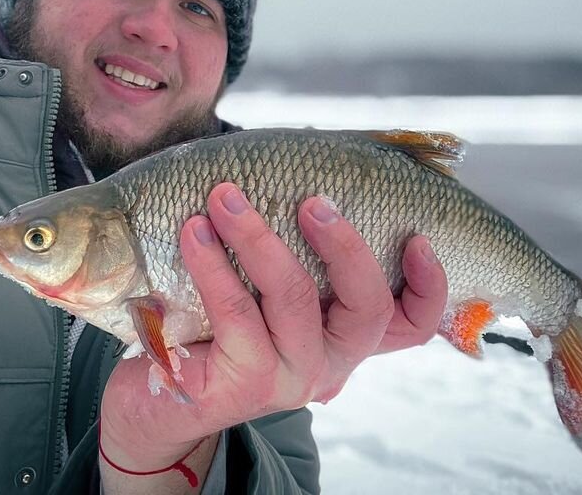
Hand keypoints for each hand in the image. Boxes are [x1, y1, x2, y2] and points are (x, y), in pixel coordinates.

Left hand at [98, 182, 447, 485]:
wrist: (153, 405)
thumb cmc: (213, 328)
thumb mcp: (265, 294)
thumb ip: (293, 257)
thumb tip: (293, 176)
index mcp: (342, 338)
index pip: (411, 326)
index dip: (429, 288)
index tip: (419, 239)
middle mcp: (327, 364)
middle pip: (367, 310)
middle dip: (345, 246)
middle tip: (312, 200)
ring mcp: (287, 380)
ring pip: (295, 300)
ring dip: (258, 238)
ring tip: (224, 197)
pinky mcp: (239, 387)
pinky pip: (235, 314)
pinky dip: (212, 264)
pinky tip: (194, 233)